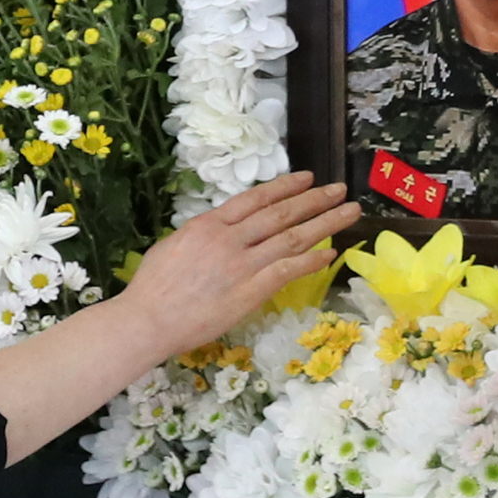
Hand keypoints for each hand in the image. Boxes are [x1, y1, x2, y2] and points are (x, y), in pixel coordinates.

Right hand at [110, 173, 356, 362]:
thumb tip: (219, 230)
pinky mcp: (250, 292)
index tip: (309, 178)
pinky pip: (288, 271)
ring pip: (292, 238)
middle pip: (281, 214)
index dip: (285, 187)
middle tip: (340, 189)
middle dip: (315, 199)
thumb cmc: (153, 287)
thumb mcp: (173, 245)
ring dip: (325, 223)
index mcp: (209, 225)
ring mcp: (242, 265)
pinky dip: (311, 260)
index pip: (256, 199)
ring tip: (349, 212)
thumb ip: (201, 235)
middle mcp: (230, 239)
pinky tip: (330, 253)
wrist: (147, 319)